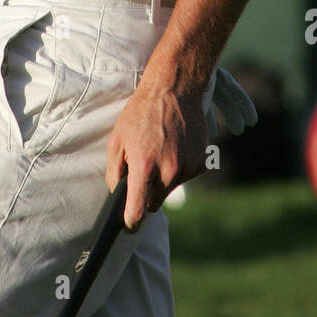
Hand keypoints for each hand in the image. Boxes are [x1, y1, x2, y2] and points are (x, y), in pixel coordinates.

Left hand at [106, 67, 257, 230]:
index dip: (130, 222)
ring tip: (159, 152)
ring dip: (163, 180)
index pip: (137, 210)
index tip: (128, 226)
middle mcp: (168, 170)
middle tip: (142, 172)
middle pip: (154, 203)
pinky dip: (178, 169)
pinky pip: (185, 177)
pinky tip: (174, 148)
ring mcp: (187, 167)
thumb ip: (115, 172)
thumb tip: (117, 196)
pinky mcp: (201, 163)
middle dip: (146, 195)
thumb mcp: (117, 139)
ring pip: (170, 190)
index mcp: (144, 166)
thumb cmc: (140, 113)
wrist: (174, 90)